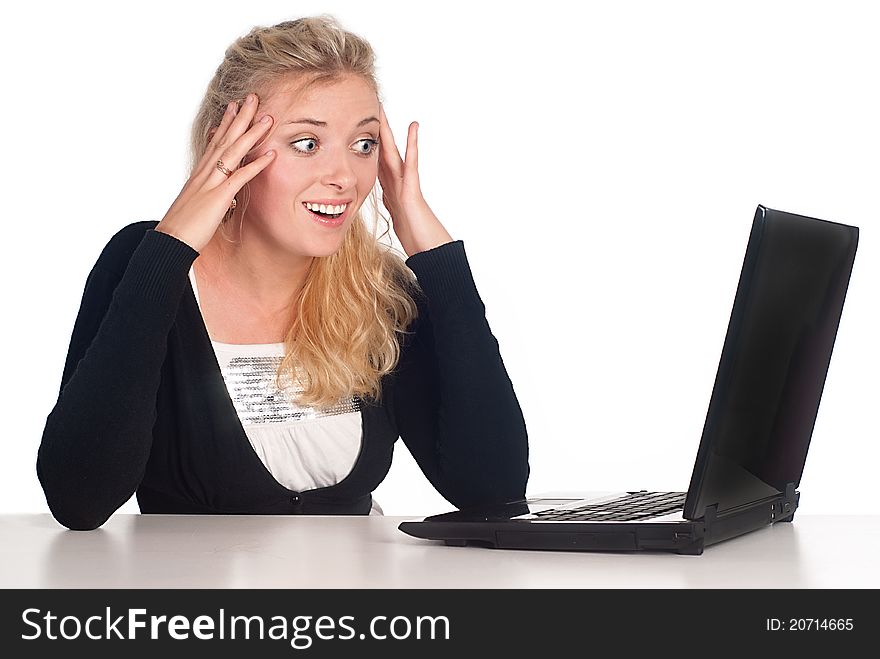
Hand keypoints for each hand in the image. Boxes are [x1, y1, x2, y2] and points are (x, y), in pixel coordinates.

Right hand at [155, 93, 275, 251]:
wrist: (170, 240)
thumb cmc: (183, 227)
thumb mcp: (195, 203)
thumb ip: (204, 191)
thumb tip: (215, 187)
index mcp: (200, 174)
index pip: (216, 142)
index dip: (227, 123)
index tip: (235, 106)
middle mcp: (205, 173)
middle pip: (225, 139)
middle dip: (240, 117)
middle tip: (253, 98)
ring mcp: (212, 183)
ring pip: (233, 151)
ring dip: (252, 133)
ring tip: (268, 118)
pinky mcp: (219, 197)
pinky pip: (240, 176)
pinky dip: (256, 164)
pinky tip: (271, 154)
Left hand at [377, 105, 452, 256]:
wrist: (432, 254)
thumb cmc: (419, 242)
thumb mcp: (399, 222)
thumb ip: (393, 208)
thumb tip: (385, 200)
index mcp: (391, 194)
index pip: (377, 166)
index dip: (370, 150)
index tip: (362, 134)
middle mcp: (398, 186)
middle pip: (384, 155)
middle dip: (376, 135)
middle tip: (371, 112)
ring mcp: (407, 188)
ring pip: (395, 154)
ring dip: (389, 132)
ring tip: (384, 111)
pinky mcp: (414, 192)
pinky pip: (412, 164)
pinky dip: (412, 146)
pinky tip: (413, 128)